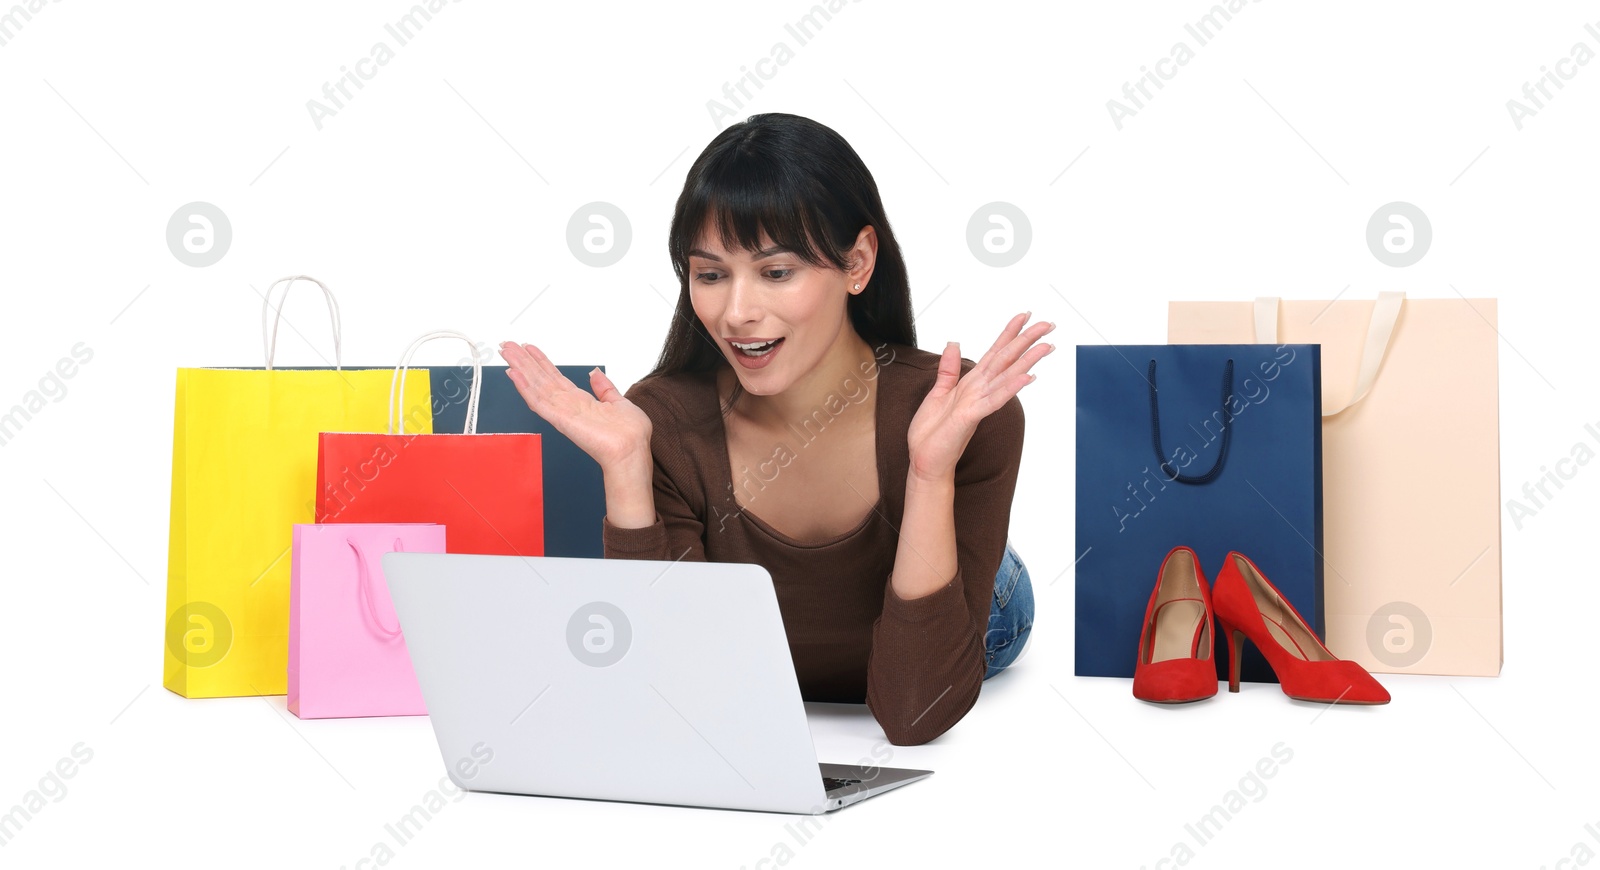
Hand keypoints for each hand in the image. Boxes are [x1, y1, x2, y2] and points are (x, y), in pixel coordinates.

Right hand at [498, 341, 652, 473]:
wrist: (631, 452)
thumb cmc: (629, 436)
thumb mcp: (619, 403)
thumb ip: (604, 388)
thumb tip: (595, 373)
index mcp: (580, 402)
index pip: (555, 378)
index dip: (541, 362)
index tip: (528, 349)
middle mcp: (568, 406)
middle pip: (540, 379)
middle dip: (524, 361)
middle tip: (508, 345)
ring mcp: (562, 412)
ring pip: (536, 386)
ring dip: (520, 368)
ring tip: (506, 351)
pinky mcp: (560, 419)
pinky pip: (539, 401)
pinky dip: (525, 387)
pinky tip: (514, 374)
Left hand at [906, 312, 1052, 480]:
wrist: (925, 461)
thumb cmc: (932, 433)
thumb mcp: (937, 393)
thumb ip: (948, 369)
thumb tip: (953, 343)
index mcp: (972, 384)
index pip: (995, 353)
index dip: (1009, 333)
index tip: (1024, 316)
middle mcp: (979, 391)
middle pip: (1007, 360)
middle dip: (1026, 341)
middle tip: (1048, 324)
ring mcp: (978, 403)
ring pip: (1006, 377)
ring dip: (1027, 361)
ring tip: (1046, 346)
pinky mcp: (971, 417)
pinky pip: (994, 400)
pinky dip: (1010, 388)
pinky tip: (1027, 378)